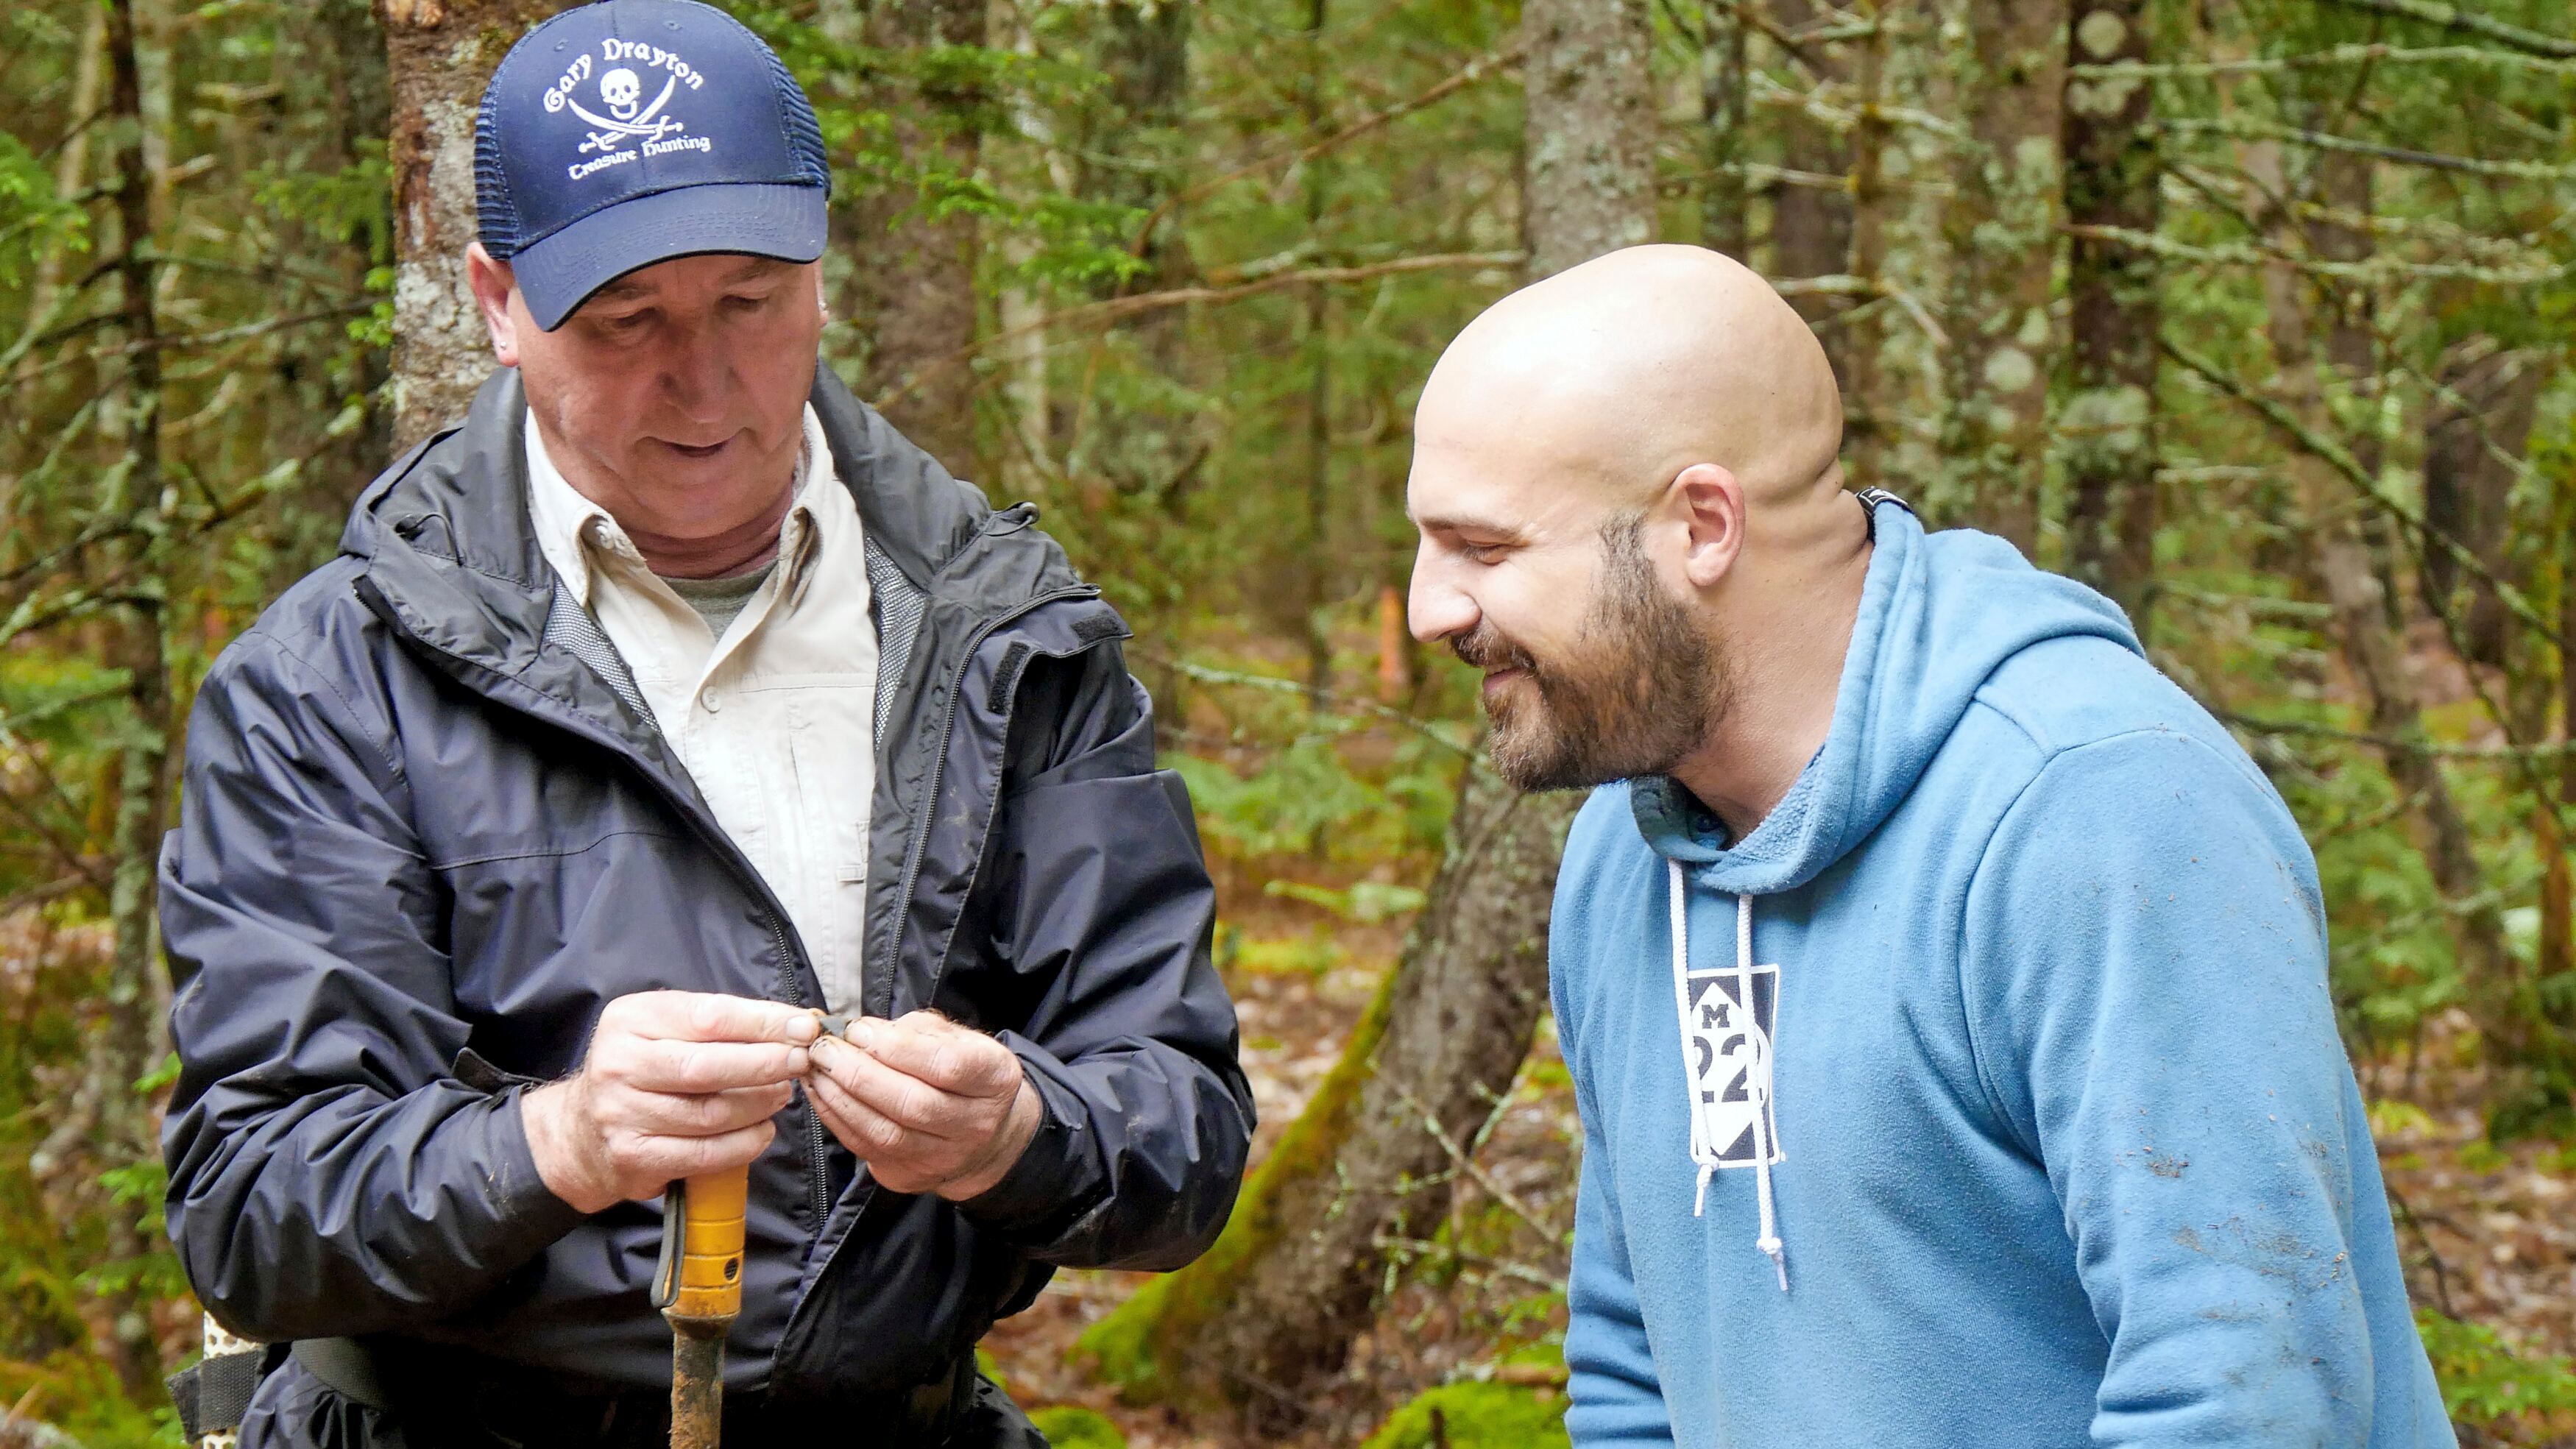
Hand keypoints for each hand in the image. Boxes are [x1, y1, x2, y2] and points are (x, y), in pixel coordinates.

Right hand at [521, 990, 820, 1213]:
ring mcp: (622, 1113)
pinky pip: (704, 1153)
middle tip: (801, 1062)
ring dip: (760, 1104)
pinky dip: (744, 1143)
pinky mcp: (633, 1157)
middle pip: (709, 1066)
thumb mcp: (663, 1029)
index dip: (763, 1023)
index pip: (709, 1017)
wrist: (580, 1133)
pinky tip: (762, 1131)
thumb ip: (717, 1023)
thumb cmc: (640, 1071)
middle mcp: (619, 1064)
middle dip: (767, 1063)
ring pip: (712, 1113)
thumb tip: (790, 1026)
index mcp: (631, 1020)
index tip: (803, 1027)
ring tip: (781, 1095)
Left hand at [806, 1012, 1040, 1199]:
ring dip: (842, 1099)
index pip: (948, 1066)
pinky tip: (822, 1094)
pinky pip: (867, 1148)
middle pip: (913, 1104)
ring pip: (886, 1132)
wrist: (985, 1134)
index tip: (858, 1030)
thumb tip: (860, 1033)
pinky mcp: (911, 1176)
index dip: (898, 1048)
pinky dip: (838, 1119)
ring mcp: (944, 1157)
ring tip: (816, 1070)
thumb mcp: (954, 1038)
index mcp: (994, 1078)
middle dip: (860, 1074)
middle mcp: (976, 1123)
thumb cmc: (961, 1073)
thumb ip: (912, 1031)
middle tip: (824, 1050)